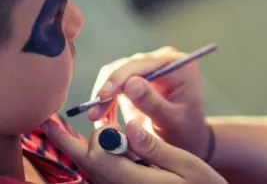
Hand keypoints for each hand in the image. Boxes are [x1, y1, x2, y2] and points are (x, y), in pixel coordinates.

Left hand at [42, 118, 226, 183]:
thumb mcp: (187, 165)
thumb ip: (155, 147)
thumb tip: (130, 126)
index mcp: (135, 183)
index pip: (100, 156)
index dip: (101, 135)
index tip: (112, 119)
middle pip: (87, 165)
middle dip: (70, 143)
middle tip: (49, 123)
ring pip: (91, 172)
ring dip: (82, 151)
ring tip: (68, 131)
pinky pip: (102, 177)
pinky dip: (96, 160)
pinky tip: (100, 147)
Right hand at [88, 47, 210, 158]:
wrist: (186, 140)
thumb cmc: (184, 131)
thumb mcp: (171, 121)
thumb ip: (152, 102)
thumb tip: (130, 83)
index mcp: (178, 65)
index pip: (143, 63)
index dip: (120, 78)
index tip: (102, 97)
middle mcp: (163, 60)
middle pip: (127, 66)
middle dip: (108, 90)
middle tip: (94, 115)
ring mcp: (150, 67)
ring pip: (116, 73)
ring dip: (103, 96)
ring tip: (98, 121)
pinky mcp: (137, 78)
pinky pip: (114, 83)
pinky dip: (106, 101)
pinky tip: (102, 119)